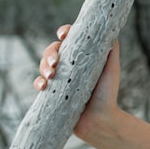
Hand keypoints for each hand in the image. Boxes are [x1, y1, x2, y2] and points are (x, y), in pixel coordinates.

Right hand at [33, 24, 120, 140]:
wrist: (100, 120)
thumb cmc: (107, 93)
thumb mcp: (111, 68)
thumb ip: (111, 49)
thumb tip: (110, 28)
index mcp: (81, 56)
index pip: (70, 38)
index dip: (64, 32)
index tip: (63, 35)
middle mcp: (69, 65)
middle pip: (52, 50)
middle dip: (50, 53)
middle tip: (55, 62)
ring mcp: (59, 78)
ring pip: (43, 65)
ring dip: (42, 66)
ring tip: (51, 74)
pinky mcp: (52, 92)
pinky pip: (39, 83)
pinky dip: (38, 82)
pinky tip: (43, 86)